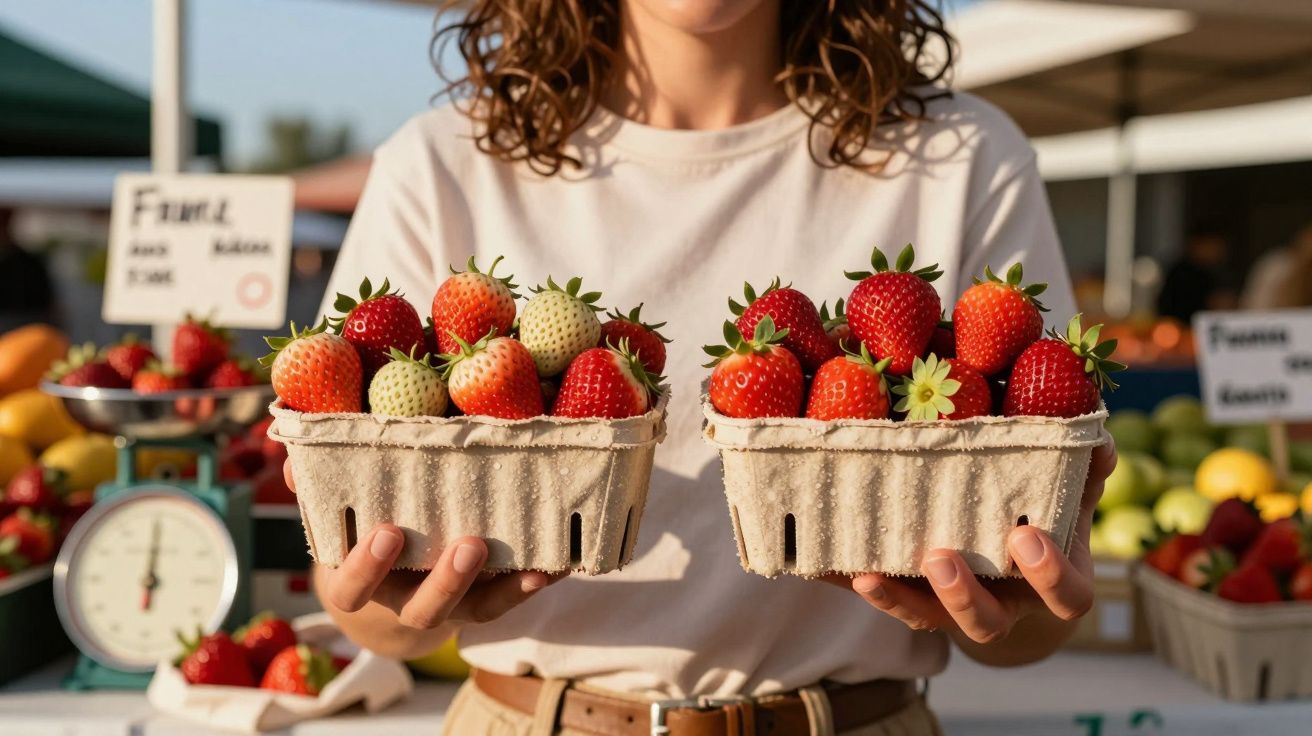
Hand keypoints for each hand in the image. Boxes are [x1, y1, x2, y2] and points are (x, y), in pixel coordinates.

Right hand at [284, 460, 562, 631]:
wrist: (392, 588)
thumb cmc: (364, 526)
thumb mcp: (337, 511)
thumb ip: (316, 483)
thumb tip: (295, 454)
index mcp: (362, 581)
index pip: (353, 587)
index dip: (367, 567)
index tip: (386, 532)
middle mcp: (407, 600)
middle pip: (423, 608)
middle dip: (445, 581)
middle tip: (466, 546)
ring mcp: (452, 604)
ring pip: (473, 608)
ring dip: (497, 582)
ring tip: (517, 548)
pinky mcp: (487, 600)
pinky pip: (513, 598)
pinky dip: (534, 581)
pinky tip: (557, 562)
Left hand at [825, 436, 1116, 649]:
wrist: (1007, 545)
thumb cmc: (1042, 513)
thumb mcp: (1065, 492)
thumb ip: (1082, 468)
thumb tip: (1096, 436)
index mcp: (1050, 583)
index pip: (1066, 597)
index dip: (1049, 576)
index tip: (1023, 535)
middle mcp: (1003, 605)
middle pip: (987, 624)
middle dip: (964, 597)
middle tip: (942, 559)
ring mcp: (955, 608)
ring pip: (931, 621)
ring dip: (902, 600)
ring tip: (872, 575)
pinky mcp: (916, 598)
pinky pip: (893, 604)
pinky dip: (875, 592)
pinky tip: (852, 573)